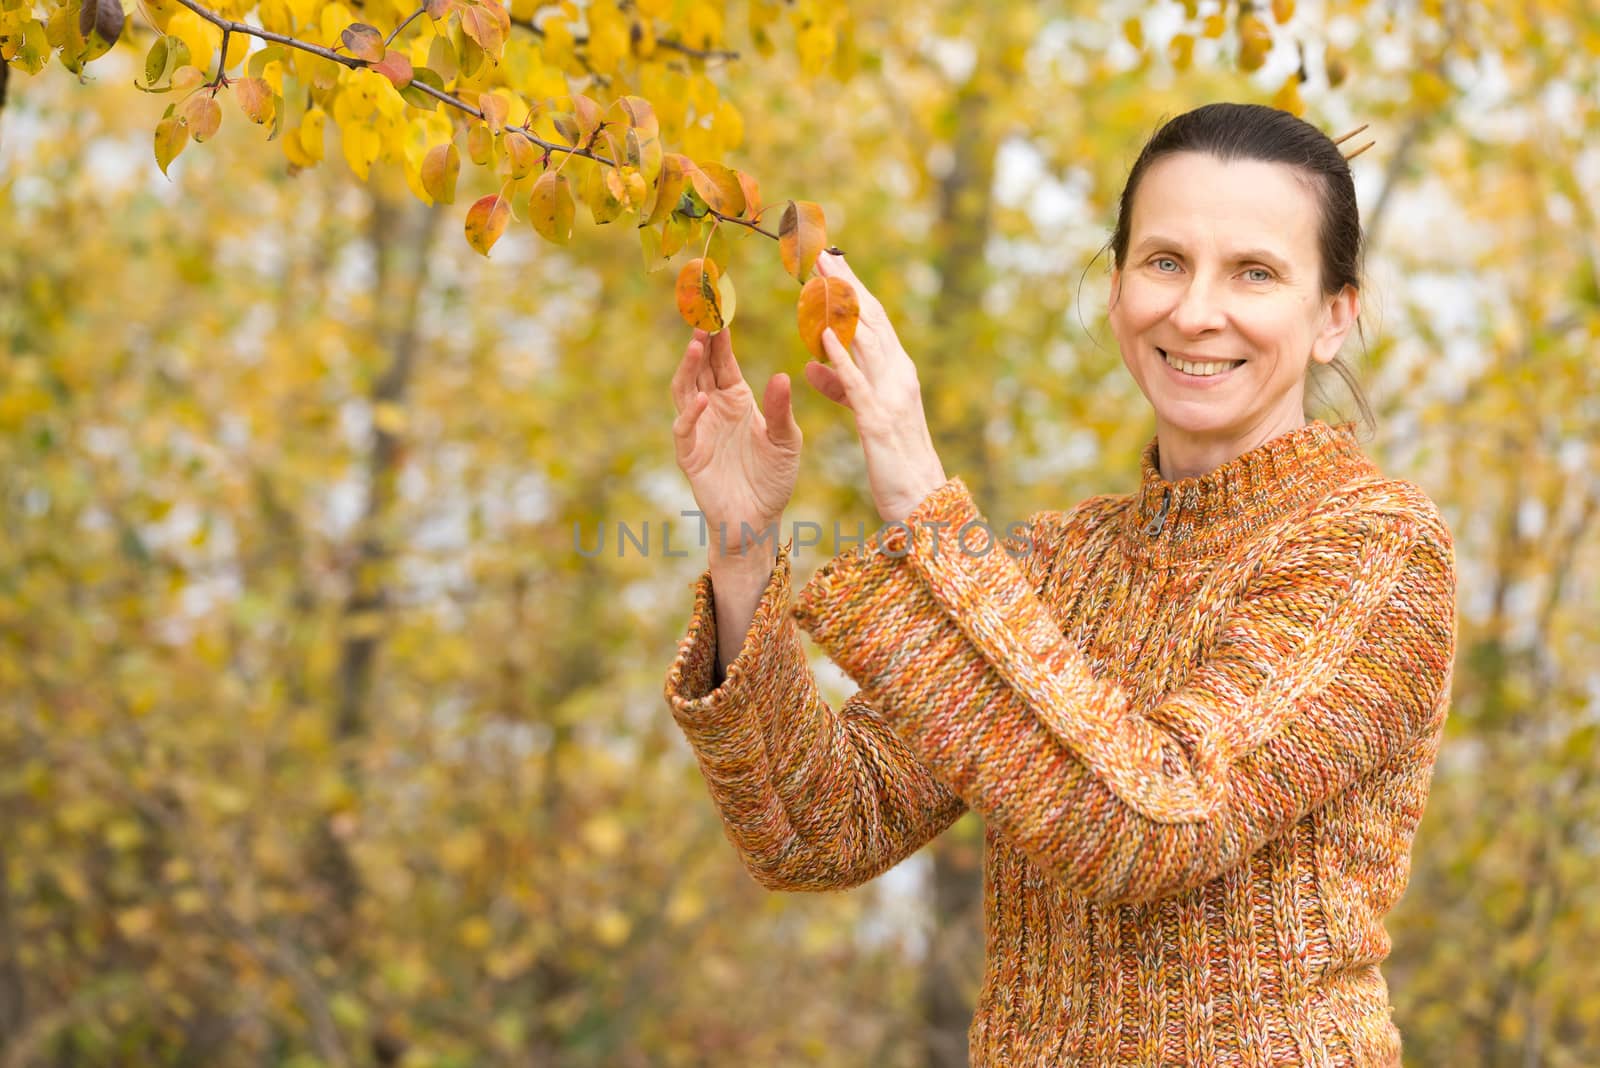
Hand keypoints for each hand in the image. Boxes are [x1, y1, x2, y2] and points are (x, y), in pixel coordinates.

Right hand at [671, 324, 801, 562]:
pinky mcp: (690, 454)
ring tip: (696, 345)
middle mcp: (713, 408)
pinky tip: (702, 399)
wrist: (758, 519)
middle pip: (700, 367)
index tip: (720, 307)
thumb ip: (782, 411)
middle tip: (703, 314)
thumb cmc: (774, 478)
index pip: (724, 360)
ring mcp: (699, 429)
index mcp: (737, 398)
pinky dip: (691, 414)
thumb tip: (783, 376)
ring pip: (685, 390)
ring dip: (688, 368)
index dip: (720, 335)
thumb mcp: (787, 441)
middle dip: (700, 341)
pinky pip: (685, 429)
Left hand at [804, 252, 947, 524]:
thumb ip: (839, 386)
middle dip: (846, 285)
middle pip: (870, 320)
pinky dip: (840, 357)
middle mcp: (898, 375)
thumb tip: (811, 363)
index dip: (851, 290)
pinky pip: (855, 383)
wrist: (922, 501)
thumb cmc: (895, 460)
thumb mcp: (863, 414)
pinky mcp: (878, 421)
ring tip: (819, 277)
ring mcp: (890, 396)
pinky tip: (822, 335)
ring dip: (841, 307)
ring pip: (866, 340)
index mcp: (896, 373)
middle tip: (822, 253)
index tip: (830, 262)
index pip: (873, 321)